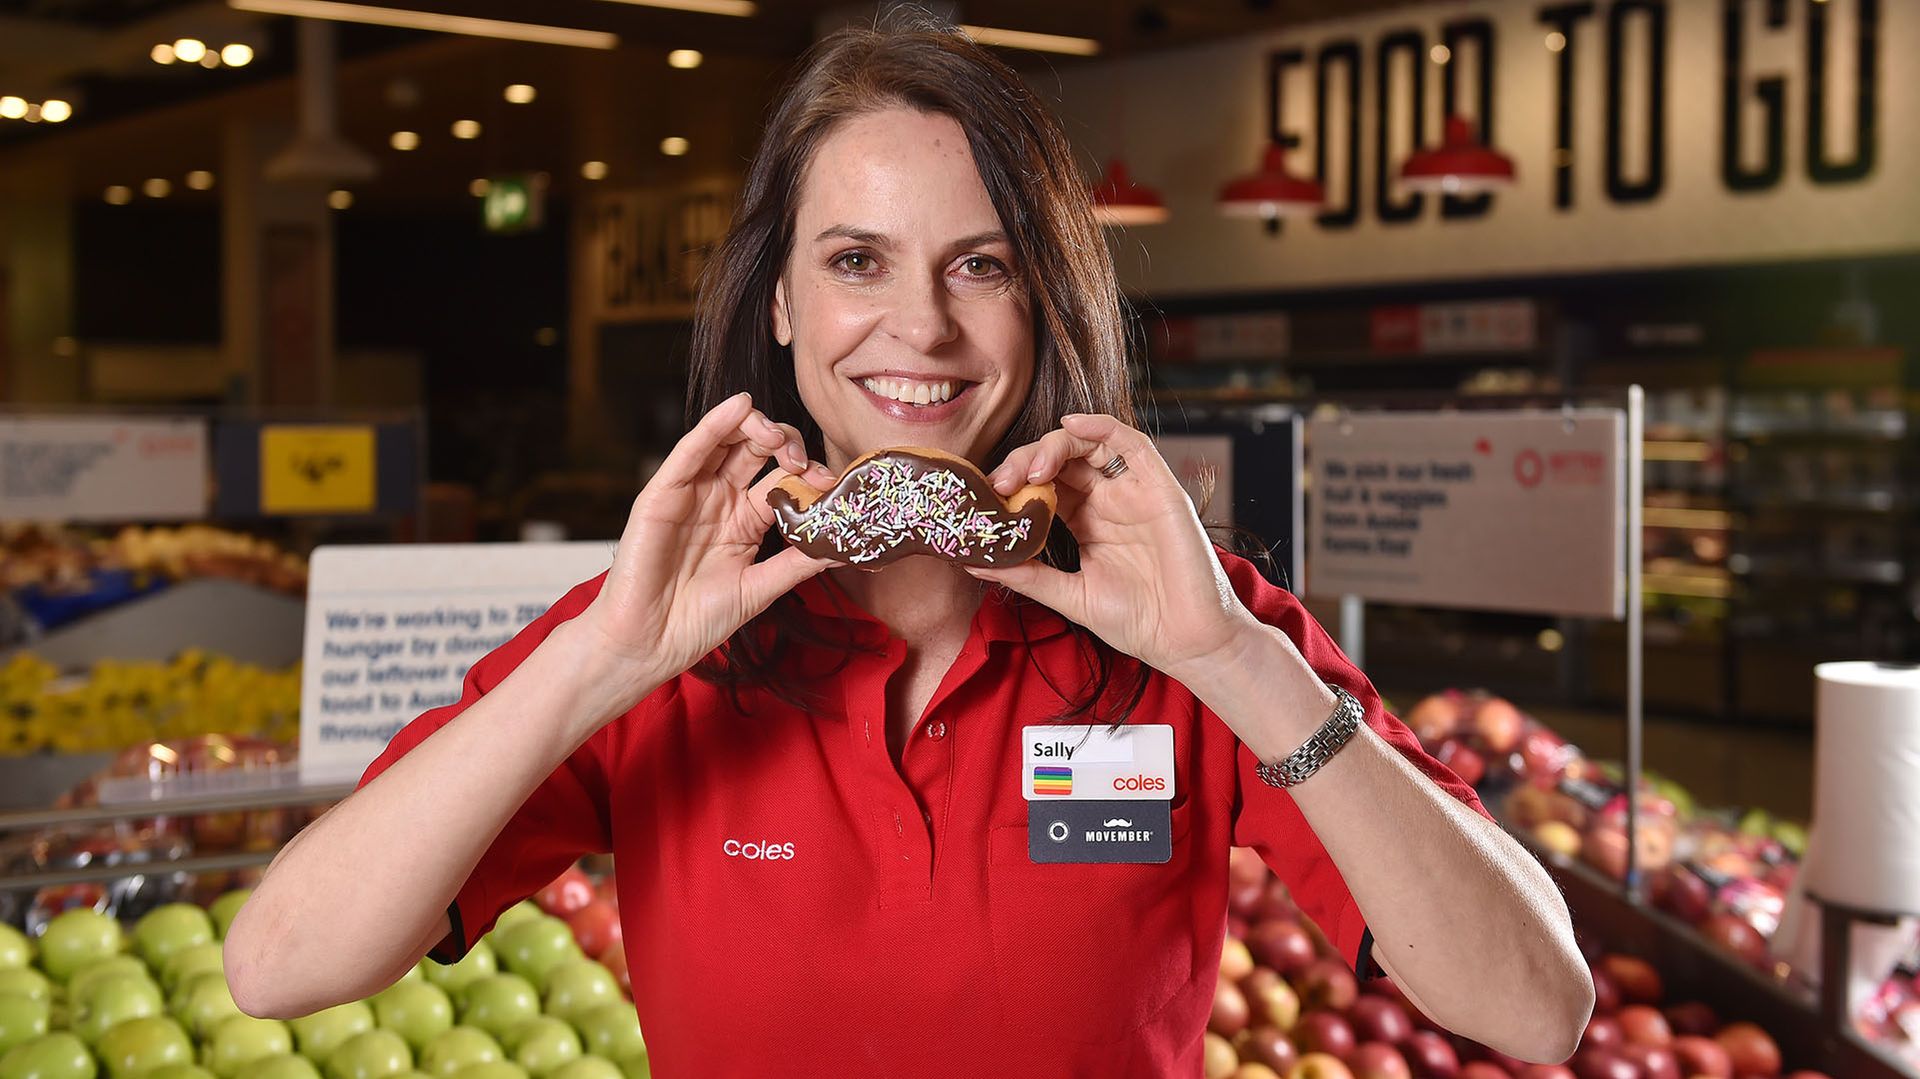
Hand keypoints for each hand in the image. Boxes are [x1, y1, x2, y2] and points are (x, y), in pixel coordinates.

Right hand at [578, 392, 838, 696]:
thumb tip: (845, 547)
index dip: (809, 473)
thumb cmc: (698, 620)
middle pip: (758, 450)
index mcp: (745, 519)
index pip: (782, 479)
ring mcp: (692, 493)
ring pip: (727, 440)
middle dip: (788, 445)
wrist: (649, 643)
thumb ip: (798, 564)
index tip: (832, 483)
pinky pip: (691, 451)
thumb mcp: (760, 589)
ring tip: (779, 436)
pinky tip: (740, 407)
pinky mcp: (663, 493)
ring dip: (757, 427)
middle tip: (804, 463)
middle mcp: (720, 499)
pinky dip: (715, 425)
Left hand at [971, 413, 1260, 678]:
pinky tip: (1071, 427)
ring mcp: (1134, 492)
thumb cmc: (1137, 621)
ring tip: (1030, 470)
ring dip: (1053, 447)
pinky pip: (1131, 444)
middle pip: (1060, 461)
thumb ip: (1027, 575)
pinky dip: (1100, 427)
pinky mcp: (1160, 489)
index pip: (1042, 485)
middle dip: (1024, 463)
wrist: (1185, 642)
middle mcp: (1109, 500)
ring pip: (1089, 446)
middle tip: (1000, 483)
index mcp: (1086, 521)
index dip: (1012, 483)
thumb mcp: (1070, 596)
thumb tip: (973, 564)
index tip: (984, 498)